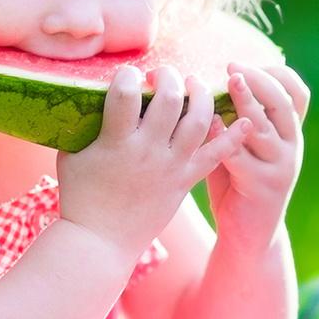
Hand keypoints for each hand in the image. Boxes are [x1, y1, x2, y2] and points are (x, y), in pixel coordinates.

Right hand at [57, 65, 241, 259]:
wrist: (101, 243)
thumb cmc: (81, 197)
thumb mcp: (72, 156)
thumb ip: (83, 125)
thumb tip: (87, 94)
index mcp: (115, 142)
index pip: (125, 93)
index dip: (127, 75)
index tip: (127, 76)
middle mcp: (147, 151)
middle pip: (170, 100)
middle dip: (168, 76)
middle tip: (162, 75)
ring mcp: (171, 167)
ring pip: (198, 121)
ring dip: (201, 95)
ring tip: (194, 84)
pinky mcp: (185, 182)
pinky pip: (216, 156)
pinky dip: (233, 137)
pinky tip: (246, 120)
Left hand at [205, 63, 307, 244]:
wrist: (250, 234)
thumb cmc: (240, 182)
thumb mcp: (246, 146)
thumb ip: (237, 118)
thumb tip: (208, 81)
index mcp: (289, 133)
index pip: (297, 93)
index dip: (276, 73)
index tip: (248, 64)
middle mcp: (291, 146)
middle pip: (283, 103)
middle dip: (258, 80)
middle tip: (232, 67)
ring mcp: (280, 167)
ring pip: (264, 127)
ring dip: (247, 102)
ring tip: (229, 83)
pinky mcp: (262, 186)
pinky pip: (241, 156)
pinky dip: (225, 136)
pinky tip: (209, 123)